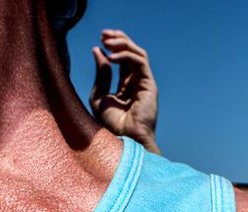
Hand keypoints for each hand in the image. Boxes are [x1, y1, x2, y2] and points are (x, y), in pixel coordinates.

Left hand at [90, 29, 159, 154]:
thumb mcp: (99, 96)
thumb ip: (101, 74)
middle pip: (132, 53)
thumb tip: (98, 50)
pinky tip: (112, 56)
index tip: (99, 40)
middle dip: (118, 39)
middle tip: (103, 34)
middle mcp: (137, 83)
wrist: (124, 140)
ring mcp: (145, 84)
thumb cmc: (111, 126)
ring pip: (138, 53)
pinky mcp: (149, 85)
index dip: (113, 47)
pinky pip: (139, 62)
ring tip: (107, 40)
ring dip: (123, 43)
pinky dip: (126, 55)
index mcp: (126, 86)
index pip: (122, 60)